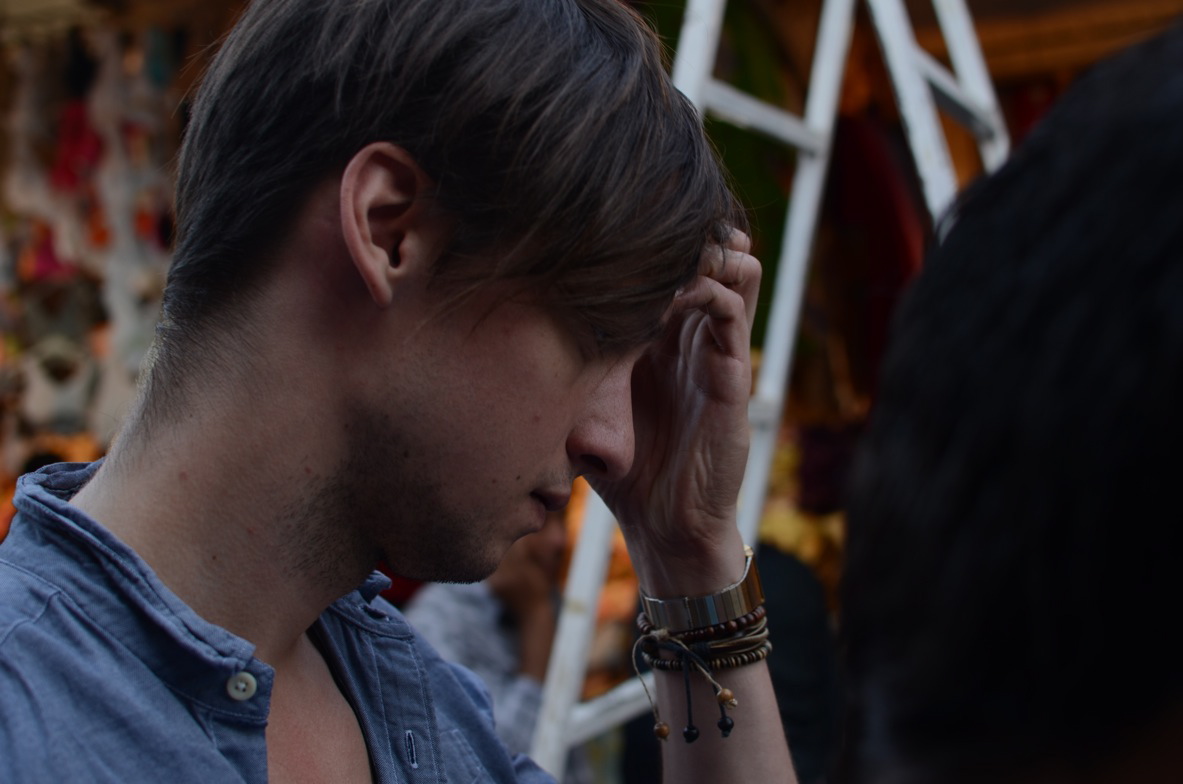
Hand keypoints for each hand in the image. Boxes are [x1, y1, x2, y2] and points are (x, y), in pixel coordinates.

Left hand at [591, 229, 759, 594]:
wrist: (666, 528)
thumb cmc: (624, 474)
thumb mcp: (584, 411)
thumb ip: (566, 373)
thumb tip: (498, 337)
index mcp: (663, 341)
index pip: (670, 269)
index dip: (647, 240)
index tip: (606, 221)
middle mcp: (693, 338)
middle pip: (708, 256)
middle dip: (683, 232)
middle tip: (646, 223)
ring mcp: (718, 353)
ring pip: (735, 273)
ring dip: (704, 251)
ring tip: (669, 250)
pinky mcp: (734, 377)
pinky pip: (731, 315)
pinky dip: (707, 290)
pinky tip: (673, 292)